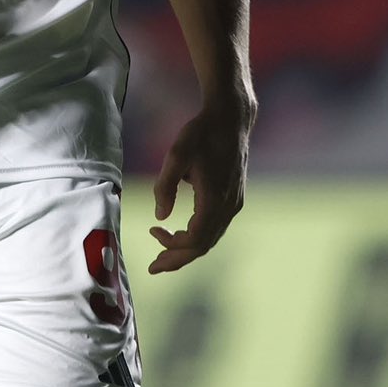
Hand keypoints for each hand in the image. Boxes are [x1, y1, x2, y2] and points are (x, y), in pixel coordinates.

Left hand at [148, 104, 251, 273]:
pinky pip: (216, 227)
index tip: (151, 233)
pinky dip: (198, 236)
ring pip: (211, 238)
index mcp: (214, 198)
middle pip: (204, 245)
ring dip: (187, 249)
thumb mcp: (175, 155)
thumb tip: (160, 217)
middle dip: (178, 258)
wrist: (232, 119)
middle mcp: (229, 206)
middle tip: (154, 267)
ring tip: (164, 253)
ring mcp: (235, 204)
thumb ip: (165, 186)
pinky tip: (182, 233)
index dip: (173, 246)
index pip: (195, 238)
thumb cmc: (201, 133)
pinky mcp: (235, 199)